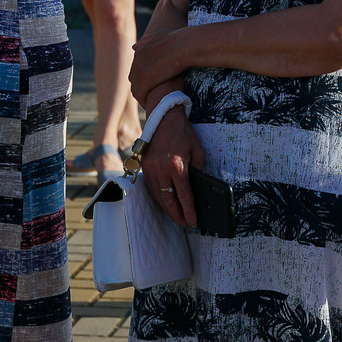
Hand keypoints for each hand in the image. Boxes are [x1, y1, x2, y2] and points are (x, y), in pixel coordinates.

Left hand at [130, 24, 199, 100]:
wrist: (185, 45)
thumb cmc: (179, 40)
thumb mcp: (160, 35)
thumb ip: (147, 41)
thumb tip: (134, 47)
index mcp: (140, 51)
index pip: (136, 69)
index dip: (144, 78)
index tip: (153, 84)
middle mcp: (137, 60)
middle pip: (134, 79)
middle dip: (141, 88)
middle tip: (152, 96)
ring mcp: (140, 70)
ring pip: (136, 89)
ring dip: (143, 97)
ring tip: (153, 104)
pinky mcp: (145, 80)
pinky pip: (141, 95)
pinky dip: (145, 101)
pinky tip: (153, 106)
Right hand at [136, 102, 203, 228]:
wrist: (164, 117)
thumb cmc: (183, 133)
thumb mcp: (198, 151)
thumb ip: (198, 171)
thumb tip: (197, 189)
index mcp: (177, 166)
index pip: (184, 196)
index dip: (189, 211)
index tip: (192, 221)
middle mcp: (161, 169)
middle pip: (167, 200)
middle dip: (176, 214)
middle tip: (183, 223)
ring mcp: (150, 168)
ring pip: (157, 196)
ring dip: (166, 208)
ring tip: (175, 216)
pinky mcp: (144, 166)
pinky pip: (150, 187)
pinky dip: (158, 197)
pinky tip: (165, 202)